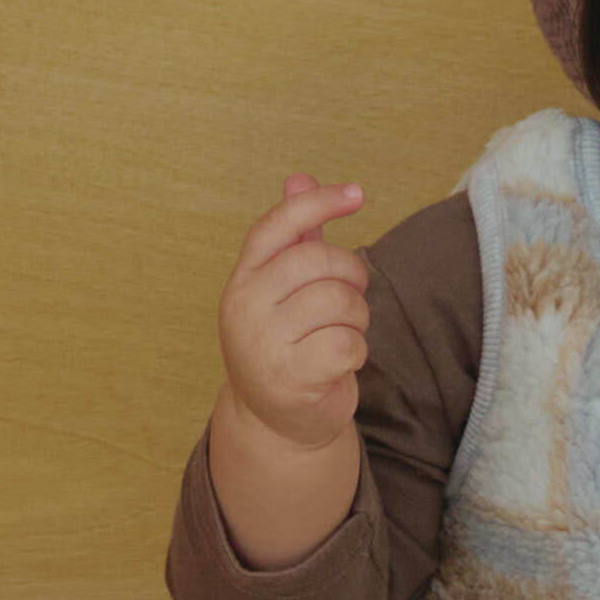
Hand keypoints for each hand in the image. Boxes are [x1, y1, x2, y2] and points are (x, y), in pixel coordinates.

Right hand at [209, 177, 370, 565]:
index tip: (357, 194)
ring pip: (339, 301)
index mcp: (242, 279)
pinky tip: (339, 363)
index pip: (277, 225)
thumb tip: (299, 176)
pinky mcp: (290, 378)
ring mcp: (263, 344)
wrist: (276, 422)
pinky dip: (355, 351)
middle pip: (319, 261)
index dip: (318, 202)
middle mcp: (244, 307)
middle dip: (351, 275)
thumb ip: (295, 237)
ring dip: (357, 318)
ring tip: (341, 334)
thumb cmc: (287, 345)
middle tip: (352, 297)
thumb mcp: (284, 290)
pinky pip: (347, 343)